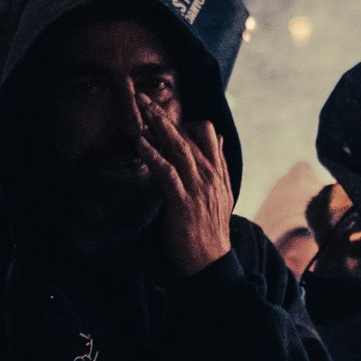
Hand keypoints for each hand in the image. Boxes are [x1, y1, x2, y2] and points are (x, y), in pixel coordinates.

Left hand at [136, 99, 233, 276]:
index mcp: (218, 173)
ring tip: (140, 111)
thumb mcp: (220, 194)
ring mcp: (197, 187)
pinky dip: (153, 155)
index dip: (185, 120)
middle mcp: (210, 175)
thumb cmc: (210, 231)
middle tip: (143, 98)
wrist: (211, 263)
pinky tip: (139, 144)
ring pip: (178, 148)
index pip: (206, 134)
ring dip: (158, 127)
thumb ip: (217, 166)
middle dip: (164, 115)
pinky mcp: (183, 202)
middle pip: (188, 135)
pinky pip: (167, 172)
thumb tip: (218, 140)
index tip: (163, 114)